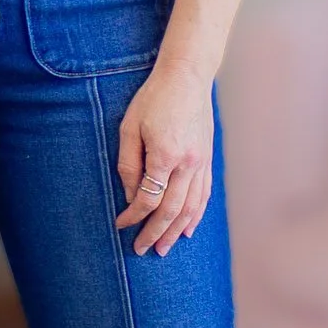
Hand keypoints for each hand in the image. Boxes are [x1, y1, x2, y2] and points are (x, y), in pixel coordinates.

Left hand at [114, 57, 212, 255]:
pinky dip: (196, 215)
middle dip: (156, 233)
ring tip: (165, 248)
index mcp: (165, 155)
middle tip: (142, 250)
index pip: (148, 198)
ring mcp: (201, 162)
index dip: (133, 216)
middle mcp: (187, 163)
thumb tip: (129, 195)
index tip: (121, 224)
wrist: (187, 77)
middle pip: (172, 209)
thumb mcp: (129, 127)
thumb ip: (128, 164)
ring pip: (191, 207)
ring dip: (177, 230)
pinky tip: (188, 229)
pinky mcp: (207, 159)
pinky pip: (203, 194)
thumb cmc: (153, 98)